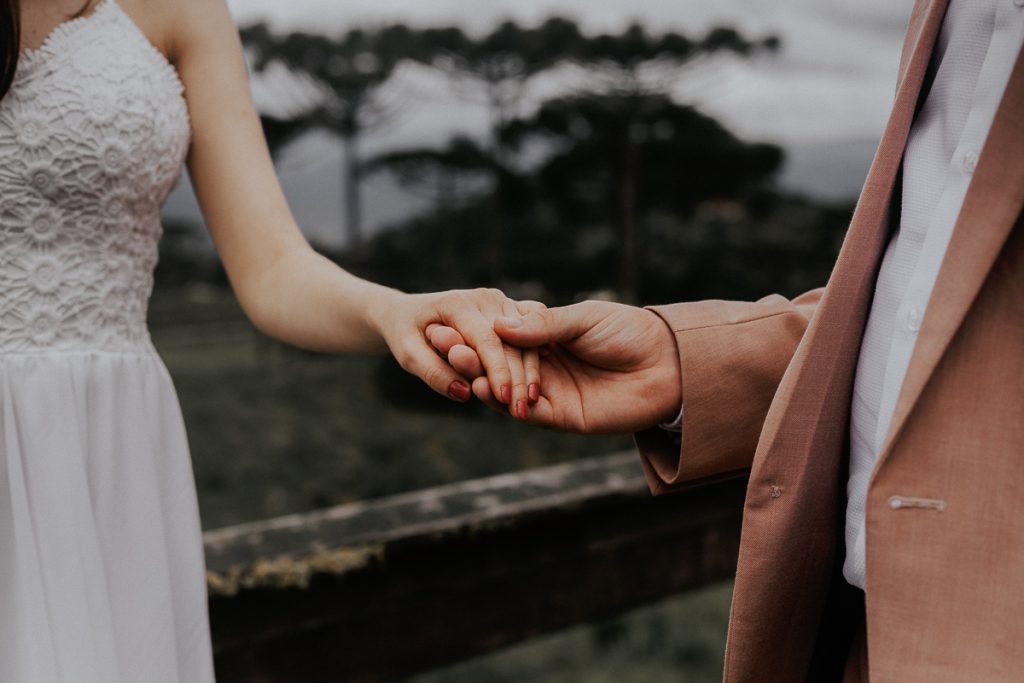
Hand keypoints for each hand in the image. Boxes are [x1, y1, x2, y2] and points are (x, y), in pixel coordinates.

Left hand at [376, 288, 541, 412]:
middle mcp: (484, 297)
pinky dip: (532, 363)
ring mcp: (499, 302)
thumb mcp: (407, 355)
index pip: (486, 340)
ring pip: (524, 340)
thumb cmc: (405, 334)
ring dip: (530, 373)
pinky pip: (527, 337)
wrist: (408, 314)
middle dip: (517, 379)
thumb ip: (433, 372)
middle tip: (520, 412)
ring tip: (529, 405)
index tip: (504, 399)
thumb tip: (464, 393)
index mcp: (457, 303)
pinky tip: (534, 390)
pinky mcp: (508, 310)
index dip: (497, 371)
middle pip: (510, 341)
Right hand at [433, 301, 681, 433]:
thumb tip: (498, 325)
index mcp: (547, 337)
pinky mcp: (563, 416)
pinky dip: (505, 402)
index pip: (504, 338)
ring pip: (507, 388)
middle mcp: (544, 365)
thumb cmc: (629, 333)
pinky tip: (485, 389)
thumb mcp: (583, 319)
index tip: (448, 322)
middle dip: (472, 355)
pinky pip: (528, 411)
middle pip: (500, 363)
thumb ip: (543, 325)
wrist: (669, 364)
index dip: (478, 333)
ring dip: (482, 378)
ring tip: (458, 364)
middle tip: (444, 345)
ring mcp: (552, 392)